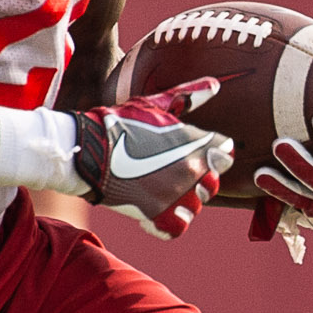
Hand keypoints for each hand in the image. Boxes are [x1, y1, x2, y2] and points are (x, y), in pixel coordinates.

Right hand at [71, 78, 232, 239]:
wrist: (87, 148)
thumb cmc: (119, 122)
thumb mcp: (155, 104)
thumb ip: (189, 95)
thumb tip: (215, 84)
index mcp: (196, 143)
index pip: (226, 153)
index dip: (213, 153)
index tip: (194, 151)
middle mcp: (192, 171)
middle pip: (212, 182)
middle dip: (196, 179)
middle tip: (170, 172)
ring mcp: (175, 195)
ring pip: (195, 206)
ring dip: (181, 201)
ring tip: (159, 190)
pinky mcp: (156, 214)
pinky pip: (176, 228)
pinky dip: (167, 223)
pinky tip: (154, 210)